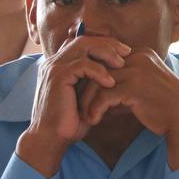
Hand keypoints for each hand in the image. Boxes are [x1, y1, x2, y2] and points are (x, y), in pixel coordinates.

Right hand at [17, 33, 130, 176]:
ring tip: (122, 64)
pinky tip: (110, 82)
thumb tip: (117, 75)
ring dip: (106, 53)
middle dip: (108, 44)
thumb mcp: (85, 97)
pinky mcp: (57, 77)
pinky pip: (82, 65)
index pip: (83, 43)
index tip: (124, 52)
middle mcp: (54, 62)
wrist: (51, 138)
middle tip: (127, 51)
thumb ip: (94, 82)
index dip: (104, 44)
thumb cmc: (70, 122)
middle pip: (84, 40)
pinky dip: (99, 72)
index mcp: (60, 65)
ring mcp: (54, 68)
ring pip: (83, 46)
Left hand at [77, 49, 178, 168]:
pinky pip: (104, 97)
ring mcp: (136, 71)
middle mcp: (138, 57)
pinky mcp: (134, 88)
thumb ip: (122, 86)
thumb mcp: (143, 89)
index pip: (106, 61)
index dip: (93, 78)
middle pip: (99, 69)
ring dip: (87, 101)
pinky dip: (95, 109)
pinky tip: (93, 121)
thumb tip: (99, 95)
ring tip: (84, 116)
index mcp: (141, 54)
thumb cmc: (163, 107)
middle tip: (77, 105)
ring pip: (98, 83)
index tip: (84, 95)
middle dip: (86, 89)